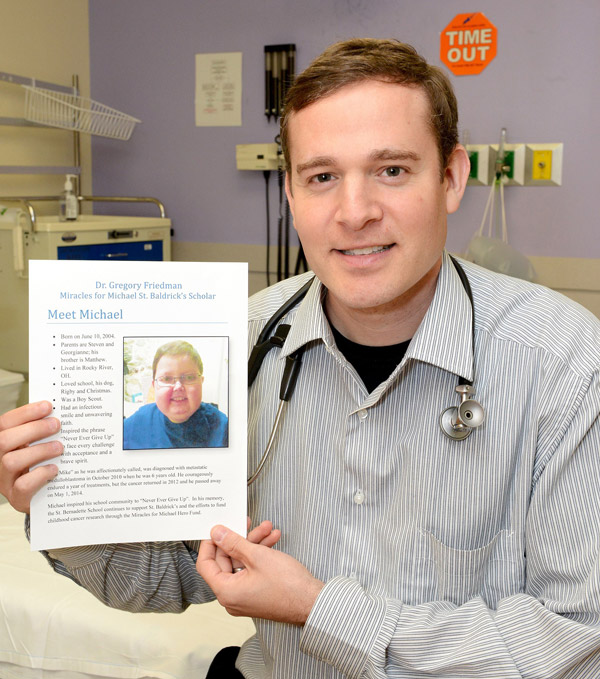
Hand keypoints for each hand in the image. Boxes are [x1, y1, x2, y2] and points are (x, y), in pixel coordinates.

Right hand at [0, 401, 62, 512]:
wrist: (46, 496)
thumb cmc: (42, 464)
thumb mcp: (38, 444)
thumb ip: (42, 431)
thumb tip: (58, 413)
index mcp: (3, 444)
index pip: (5, 423)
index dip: (25, 413)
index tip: (48, 406)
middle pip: (4, 440)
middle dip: (33, 429)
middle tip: (56, 424)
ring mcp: (5, 481)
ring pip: (11, 462)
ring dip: (38, 450)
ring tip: (59, 447)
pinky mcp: (17, 499)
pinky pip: (23, 486)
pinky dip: (40, 474)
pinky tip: (54, 468)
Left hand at [197, 524, 323, 624]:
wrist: (312, 601)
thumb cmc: (287, 585)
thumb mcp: (257, 556)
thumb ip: (233, 543)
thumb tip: (216, 533)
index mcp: (226, 591)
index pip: (205, 564)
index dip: (210, 544)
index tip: (217, 529)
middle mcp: (232, 597)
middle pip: (226, 561)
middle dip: (240, 539)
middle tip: (248, 523)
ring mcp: (245, 596)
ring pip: (242, 563)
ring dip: (254, 544)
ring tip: (268, 528)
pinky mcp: (257, 593)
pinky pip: (252, 570)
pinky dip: (260, 555)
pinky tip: (273, 540)